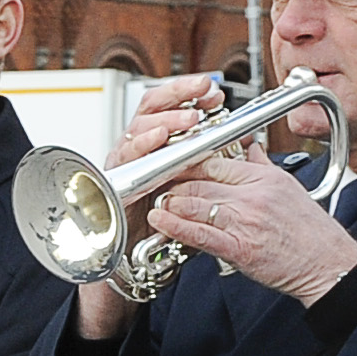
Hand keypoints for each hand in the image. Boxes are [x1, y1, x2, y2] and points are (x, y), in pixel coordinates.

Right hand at [73, 78, 222, 340]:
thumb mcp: (194, 191)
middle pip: (150, 108)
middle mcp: (137, 150)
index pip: (169, 106)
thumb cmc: (163, 228)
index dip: (189, 94)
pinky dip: (140, 147)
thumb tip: (244, 141)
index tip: (212, 90)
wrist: (133, 265)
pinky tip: (157, 140)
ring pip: (137, 128)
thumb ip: (213, 166)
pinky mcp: (112, 184)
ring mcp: (123, 165)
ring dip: (165, 120)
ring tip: (189, 119)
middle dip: (177, 95)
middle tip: (203, 91)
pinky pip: (123, 159)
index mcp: (157, 146)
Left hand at [140, 152, 356, 306]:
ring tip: (154, 200)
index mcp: (265, 178)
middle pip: (200, 179)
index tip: (172, 161)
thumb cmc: (309, 231)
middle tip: (154, 181)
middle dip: (172, 180)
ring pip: (196, 203)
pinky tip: (159, 221)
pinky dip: (175, 226)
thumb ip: (263, 166)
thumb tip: (251, 146)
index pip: (216, 159)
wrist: (327, 263)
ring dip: (169, 201)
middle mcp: (254, 195)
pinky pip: (200, 234)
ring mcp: (245, 221)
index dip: (188, 159)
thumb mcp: (289, 187)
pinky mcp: (239, 248)